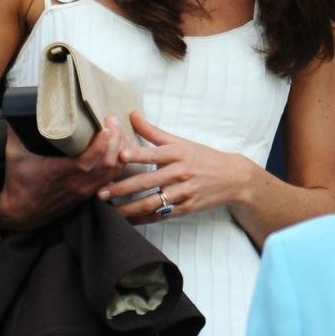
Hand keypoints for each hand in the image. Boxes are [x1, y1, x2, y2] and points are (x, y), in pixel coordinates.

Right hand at [0, 118, 131, 230]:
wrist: (21, 214)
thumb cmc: (18, 183)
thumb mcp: (14, 155)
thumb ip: (16, 131)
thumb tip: (19, 108)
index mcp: (59, 173)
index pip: (88, 161)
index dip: (102, 144)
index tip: (106, 124)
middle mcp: (77, 184)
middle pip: (107, 164)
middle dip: (115, 140)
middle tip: (112, 120)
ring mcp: (85, 190)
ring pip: (113, 172)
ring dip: (120, 151)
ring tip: (117, 130)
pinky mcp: (88, 193)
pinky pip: (111, 178)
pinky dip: (118, 163)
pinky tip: (118, 149)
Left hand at [96, 111, 253, 225]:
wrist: (233, 178)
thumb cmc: (202, 157)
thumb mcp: (181, 141)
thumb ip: (153, 131)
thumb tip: (131, 113)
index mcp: (177, 153)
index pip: (154, 153)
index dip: (137, 154)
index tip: (119, 156)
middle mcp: (180, 172)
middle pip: (148, 182)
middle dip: (123, 188)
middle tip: (101, 192)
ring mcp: (183, 192)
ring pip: (152, 202)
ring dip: (129, 208)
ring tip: (110, 212)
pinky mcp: (186, 208)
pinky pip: (161, 216)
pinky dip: (144, 220)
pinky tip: (129, 222)